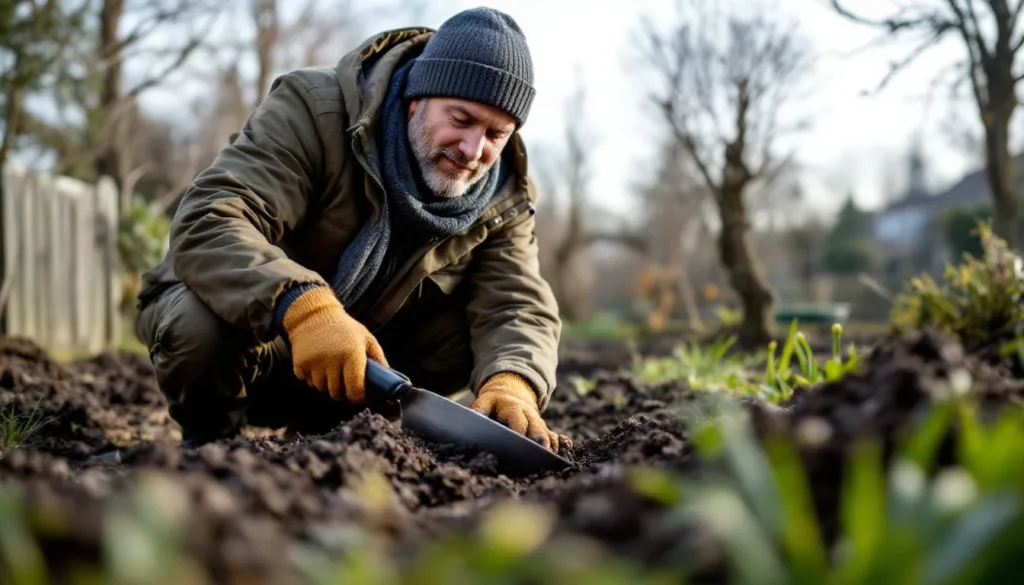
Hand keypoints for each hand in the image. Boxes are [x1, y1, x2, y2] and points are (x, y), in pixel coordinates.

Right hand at [281, 286, 386, 402]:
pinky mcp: (300, 363)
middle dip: (341, 390)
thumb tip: (388, 379)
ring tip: (330, 369)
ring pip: (321, 388)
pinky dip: (311, 378)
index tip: (358, 395)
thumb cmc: (344, 328)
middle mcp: (333, 360)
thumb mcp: (366, 338)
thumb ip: (378, 358)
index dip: (358, 396)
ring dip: (326, 384)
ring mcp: (315, 363)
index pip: (355, 389)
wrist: (313, 314)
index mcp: (352, 354)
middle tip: (343, 379)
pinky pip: (307, 382)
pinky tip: (317, 364)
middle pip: (337, 393)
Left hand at [470, 372, 570, 452]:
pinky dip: (559, 446)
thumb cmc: (494, 403)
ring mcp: (537, 423)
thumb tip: (475, 417)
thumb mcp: (485, 401)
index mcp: (513, 408)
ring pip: (547, 434)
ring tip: (551, 460)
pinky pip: (554, 437)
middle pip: (537, 428)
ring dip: (550, 447)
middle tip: (541, 454)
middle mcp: (529, 415)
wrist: (511, 391)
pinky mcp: (543, 430)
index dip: (519, 431)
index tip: (519, 442)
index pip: (517, 420)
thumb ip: (480, 409)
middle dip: (539, 441)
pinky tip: (560, 458)